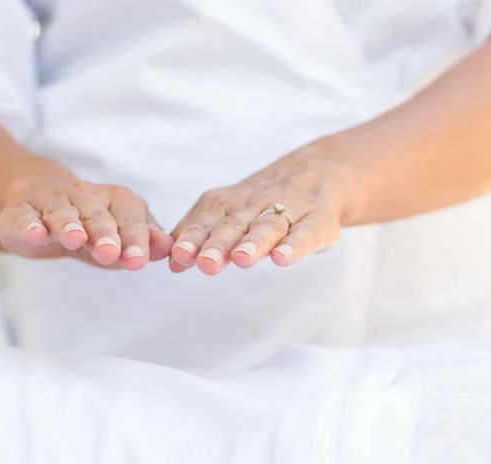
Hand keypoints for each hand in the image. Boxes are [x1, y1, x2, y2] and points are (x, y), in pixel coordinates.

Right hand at [0, 180, 172, 269]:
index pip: (130, 218)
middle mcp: (84, 195)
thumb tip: (167, 248)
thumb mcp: (120, 238)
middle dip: (105, 234)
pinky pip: (24, 218)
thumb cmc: (92, 231)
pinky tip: (35, 234)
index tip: (138, 260)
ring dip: (69, 226)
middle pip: (97, 215)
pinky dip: (29, 226)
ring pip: (62, 213)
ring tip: (76, 240)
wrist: (42, 215)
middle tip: (110, 253)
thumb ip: (144, 243)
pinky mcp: (20, 214)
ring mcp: (51, 202)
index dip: (135, 238)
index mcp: (116, 200)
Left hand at [168, 143, 356, 274]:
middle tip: (206, 264)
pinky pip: (306, 234)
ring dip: (254, 243)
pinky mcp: (318, 222)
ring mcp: (289, 212)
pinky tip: (282, 259)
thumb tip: (171, 264)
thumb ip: (199, 234)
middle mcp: (255, 206)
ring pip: (267, 228)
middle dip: (219, 244)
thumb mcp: (229, 211)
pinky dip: (295, 246)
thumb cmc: (262, 203)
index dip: (192, 238)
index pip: (206, 222)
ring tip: (242, 259)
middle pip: (234, 226)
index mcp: (229, 204)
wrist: (319, 171)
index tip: (179, 256)